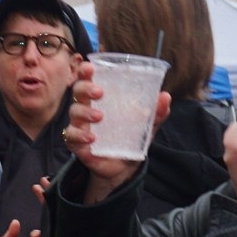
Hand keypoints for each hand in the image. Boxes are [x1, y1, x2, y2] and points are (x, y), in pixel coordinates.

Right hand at [63, 61, 170, 203]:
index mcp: (101, 99)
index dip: (86, 71)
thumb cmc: (131, 139)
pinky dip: (79, 136)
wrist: (125, 168)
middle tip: (100, 92)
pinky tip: (91, 138)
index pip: (89, 80)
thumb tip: (165, 97)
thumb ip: (157, 112)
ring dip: (85, 112)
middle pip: (77, 92)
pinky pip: (71, 136)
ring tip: (100, 116)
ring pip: (74, 112)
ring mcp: (80, 126)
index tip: (90, 67)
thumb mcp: (147, 125)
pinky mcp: (77, 144)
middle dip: (85, 88)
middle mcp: (87, 109)